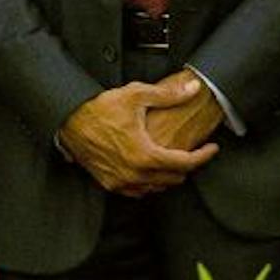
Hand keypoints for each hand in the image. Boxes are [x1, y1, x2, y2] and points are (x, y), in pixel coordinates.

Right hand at [59, 76, 218, 196]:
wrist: (67, 119)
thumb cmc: (99, 107)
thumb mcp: (135, 95)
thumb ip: (168, 95)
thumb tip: (194, 88)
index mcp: (146, 155)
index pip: (186, 164)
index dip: (204, 156)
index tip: (212, 148)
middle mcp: (135, 174)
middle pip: (174, 178)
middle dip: (187, 165)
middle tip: (193, 151)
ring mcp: (121, 181)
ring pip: (157, 187)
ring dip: (169, 176)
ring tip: (173, 159)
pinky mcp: (109, 183)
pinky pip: (138, 191)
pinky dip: (149, 183)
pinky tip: (150, 169)